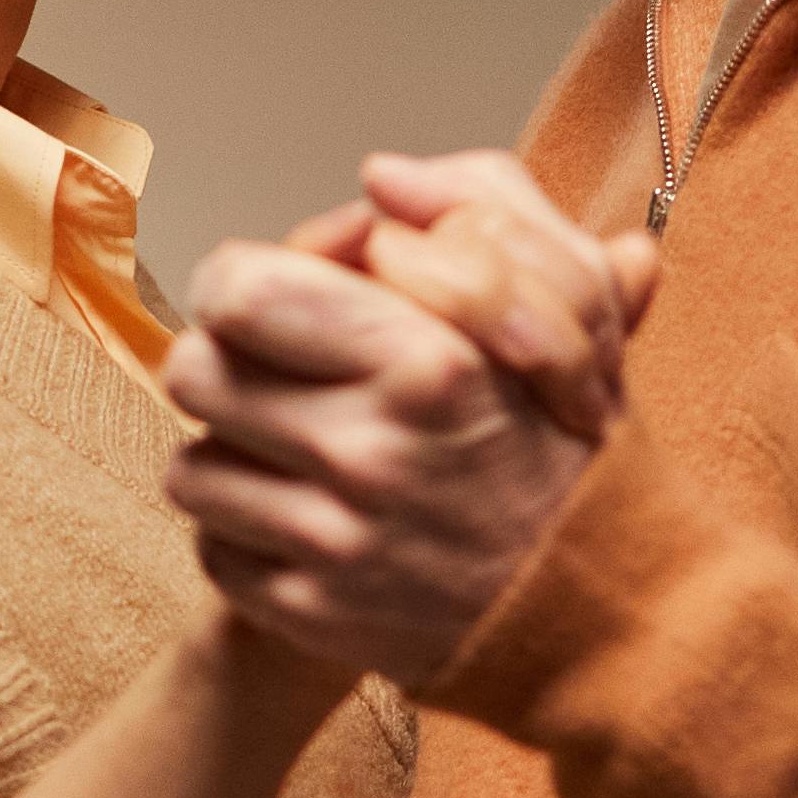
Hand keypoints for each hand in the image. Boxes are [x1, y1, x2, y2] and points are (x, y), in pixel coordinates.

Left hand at [166, 158, 652, 684]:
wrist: (608, 619)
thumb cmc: (573, 450)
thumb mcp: (569, 303)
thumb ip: (485, 206)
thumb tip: (382, 178)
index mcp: (431, 359)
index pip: (238, 289)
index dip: (241, 285)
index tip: (272, 303)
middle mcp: (374, 453)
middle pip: (193, 373)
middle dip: (228, 367)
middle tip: (277, 380)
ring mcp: (337, 544)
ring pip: (189, 469)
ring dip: (233, 458)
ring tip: (296, 458)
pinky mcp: (313, 616)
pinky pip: (215, 552)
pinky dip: (249, 538)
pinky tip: (310, 526)